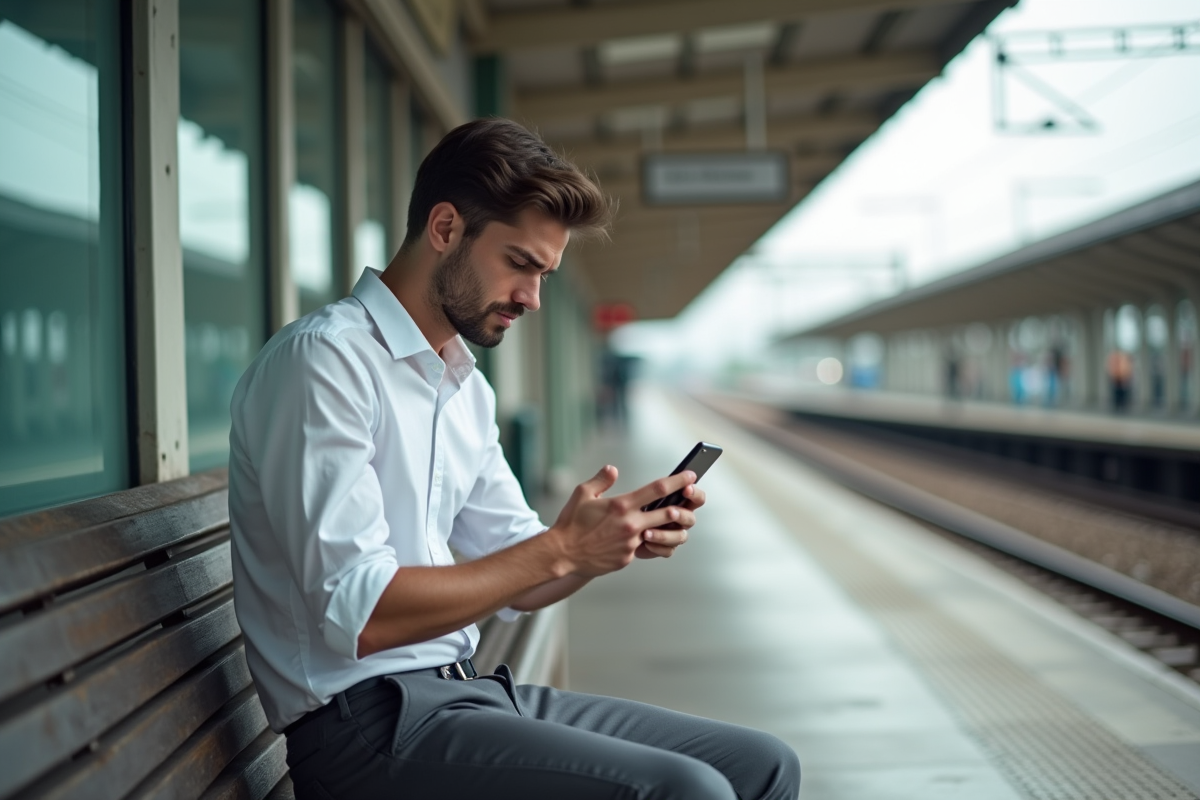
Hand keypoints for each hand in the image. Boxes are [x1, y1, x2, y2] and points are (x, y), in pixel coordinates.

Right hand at [548, 466, 697, 576]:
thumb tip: (613, 470)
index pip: (658, 489)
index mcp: (622, 505)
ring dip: (664, 527)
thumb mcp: (582, 494)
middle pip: (668, 513)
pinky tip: (628, 539)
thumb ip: (601, 480)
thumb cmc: (571, 522)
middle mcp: (630, 524)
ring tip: (661, 522)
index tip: (691, 474)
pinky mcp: (627, 558)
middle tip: (689, 499)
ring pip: (657, 533)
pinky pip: (640, 547)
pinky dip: (639, 541)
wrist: (562, 554)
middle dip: (682, 505)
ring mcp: (631, 544)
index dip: (678, 481)